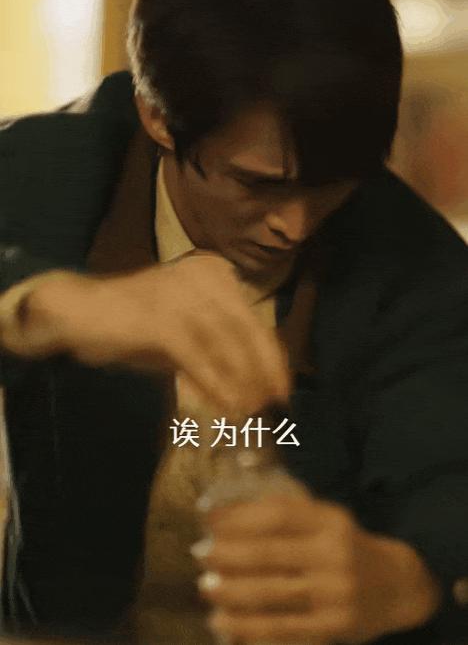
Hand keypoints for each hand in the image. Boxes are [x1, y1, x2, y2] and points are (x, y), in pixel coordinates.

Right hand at [0, 254, 289, 412]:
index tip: (282, 386)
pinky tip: (227, 406)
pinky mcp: (159, 317)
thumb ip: (218, 348)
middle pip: (245, 327)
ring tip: (251, 411)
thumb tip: (254, 382)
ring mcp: (179, 293)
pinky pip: (197, 355)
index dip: (271, 355)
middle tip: (275, 404)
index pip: (252, 317)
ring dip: (242, 381)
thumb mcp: (186, 333)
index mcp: (213, 272)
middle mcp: (202, 275)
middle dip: (263, 370)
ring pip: (225, 342)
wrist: (79, 312)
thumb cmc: (135, 324)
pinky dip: (216, 383)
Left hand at [194, 492, 441, 643]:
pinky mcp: (333, 629)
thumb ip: (286, 510)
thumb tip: (231, 497)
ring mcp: (334, 595)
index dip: (239, 516)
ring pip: (272, 596)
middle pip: (270, 555)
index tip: (208, 518)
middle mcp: (333, 556)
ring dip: (232, 594)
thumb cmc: (346, 546)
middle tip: (199, 553)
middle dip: (228, 555)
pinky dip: (249, 629)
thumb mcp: (326, 517)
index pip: (279, 515)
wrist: (399, 586)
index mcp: (330, 522)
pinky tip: (224, 625)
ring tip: (206, 587)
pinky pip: (283, 630)